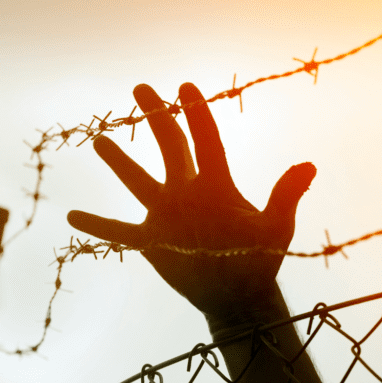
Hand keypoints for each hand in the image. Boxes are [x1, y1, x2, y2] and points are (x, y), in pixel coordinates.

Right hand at [67, 82, 315, 317]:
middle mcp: (188, 192)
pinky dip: (96, 225)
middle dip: (156, 116)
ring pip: (137, 181)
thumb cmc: (262, 261)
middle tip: (140, 87)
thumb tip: (309, 165)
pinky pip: (117, 231)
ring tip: (99, 140)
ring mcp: (166, 215)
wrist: (240, 296)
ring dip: (118, 162)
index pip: (206, 140)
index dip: (197, 113)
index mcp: (218, 185)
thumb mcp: (276, 229)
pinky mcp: (152, 242)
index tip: (185, 86)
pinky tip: (72, 216)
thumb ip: (286, 196)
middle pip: (169, 146)